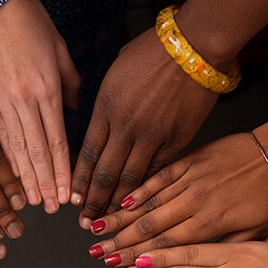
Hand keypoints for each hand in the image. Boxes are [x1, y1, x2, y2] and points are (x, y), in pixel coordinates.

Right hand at [0, 0, 80, 213]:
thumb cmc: (28, 18)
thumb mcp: (59, 48)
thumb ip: (71, 81)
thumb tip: (75, 107)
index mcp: (46, 88)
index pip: (57, 140)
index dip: (62, 171)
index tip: (67, 194)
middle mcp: (22, 98)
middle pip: (37, 151)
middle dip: (45, 183)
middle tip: (52, 209)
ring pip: (15, 146)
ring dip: (25, 177)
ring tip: (32, 200)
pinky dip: (5, 154)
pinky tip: (11, 172)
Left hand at [71, 28, 218, 226]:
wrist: (195, 45)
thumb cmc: (153, 51)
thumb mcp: (116, 72)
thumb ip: (105, 103)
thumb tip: (98, 123)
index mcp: (107, 106)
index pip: (88, 153)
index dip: (79, 180)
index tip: (72, 199)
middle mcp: (127, 125)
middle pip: (106, 173)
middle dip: (94, 201)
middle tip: (86, 222)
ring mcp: (153, 135)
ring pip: (131, 178)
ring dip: (118, 203)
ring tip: (109, 221)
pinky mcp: (177, 140)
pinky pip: (157, 171)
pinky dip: (146, 189)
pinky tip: (139, 204)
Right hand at [86, 133, 267, 266]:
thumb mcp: (256, 233)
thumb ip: (222, 250)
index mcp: (210, 223)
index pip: (165, 246)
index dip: (137, 258)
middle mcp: (194, 202)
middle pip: (149, 226)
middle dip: (119, 241)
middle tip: (96, 253)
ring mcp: (190, 179)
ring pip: (148, 202)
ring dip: (120, 217)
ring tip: (96, 227)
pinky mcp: (190, 160)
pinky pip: (159, 176)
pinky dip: (139, 188)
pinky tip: (120, 198)